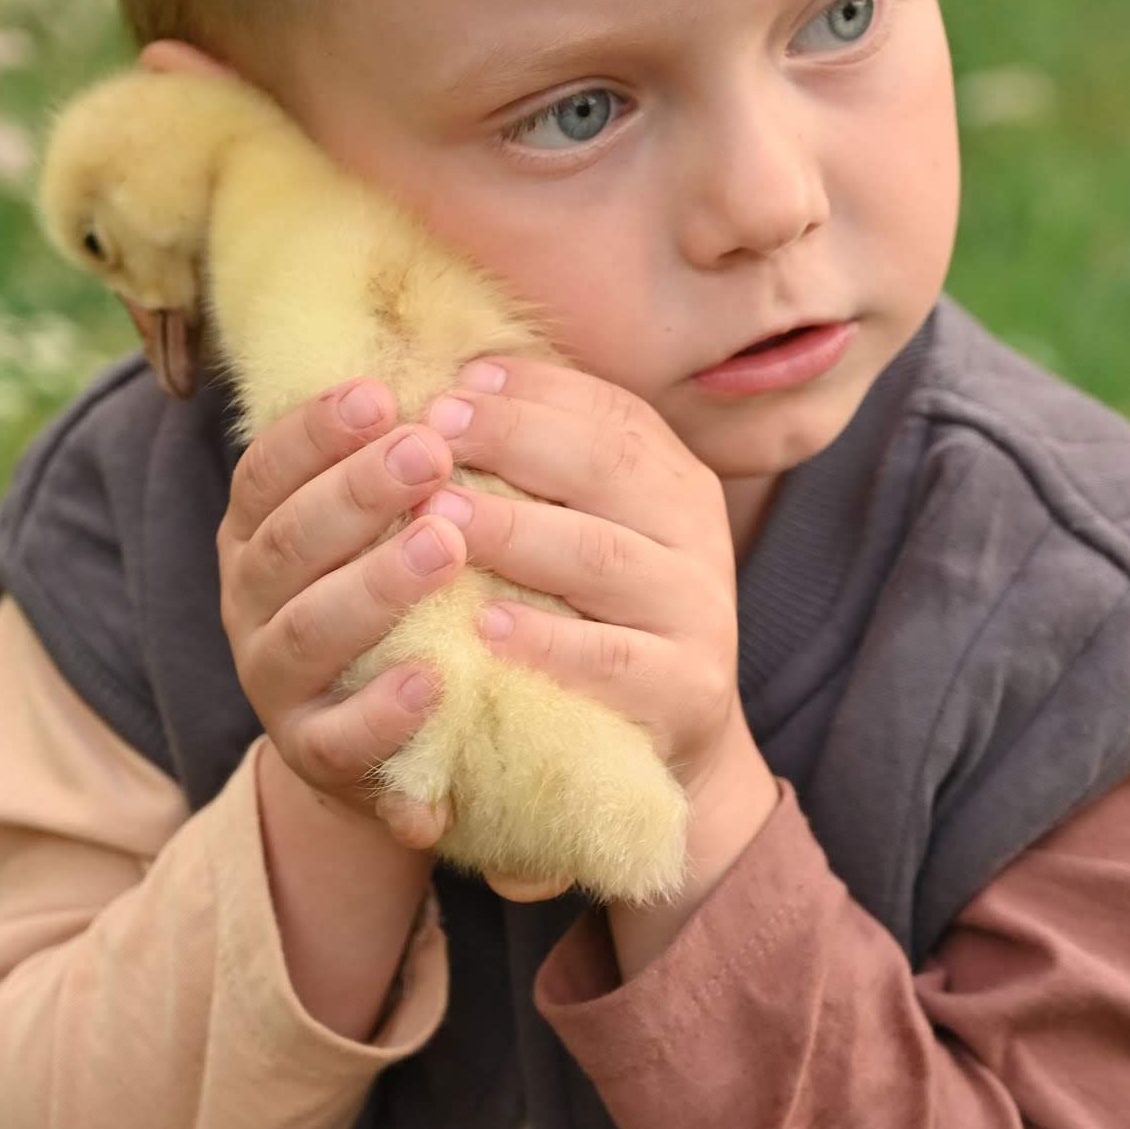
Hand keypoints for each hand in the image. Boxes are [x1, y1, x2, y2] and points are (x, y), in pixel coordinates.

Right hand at [216, 377, 470, 850]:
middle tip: (429, 453)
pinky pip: (339, 740)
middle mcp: (251, 605)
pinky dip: (383, 712)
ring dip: (375, 587)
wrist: (381, 744)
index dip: (314, 432)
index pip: (265, 473)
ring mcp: (276, 685)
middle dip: (355, 494)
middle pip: (288, 543)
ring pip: (309, 632)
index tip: (378, 394)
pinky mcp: (315, 759)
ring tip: (444, 547)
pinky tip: (435, 680)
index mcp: (259, 536)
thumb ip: (396, 465)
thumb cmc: (395, 603)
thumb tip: (463, 365)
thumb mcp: (379, 529)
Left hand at [409, 356, 749, 896]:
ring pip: (601, 556)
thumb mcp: (579, 531)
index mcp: (674, 480)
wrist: (655, 749)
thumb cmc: (590, 621)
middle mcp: (697, 536)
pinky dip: (547, 640)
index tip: (451, 386)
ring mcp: (698, 614)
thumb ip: (539, 467)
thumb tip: (457, 380)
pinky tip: (482, 625)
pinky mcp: (686, 692)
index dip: (531, 392)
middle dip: (513, 439)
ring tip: (439, 515)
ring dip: (514, 530)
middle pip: (607, 466)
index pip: (609, 413)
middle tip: (430, 433)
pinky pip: (611, 660)